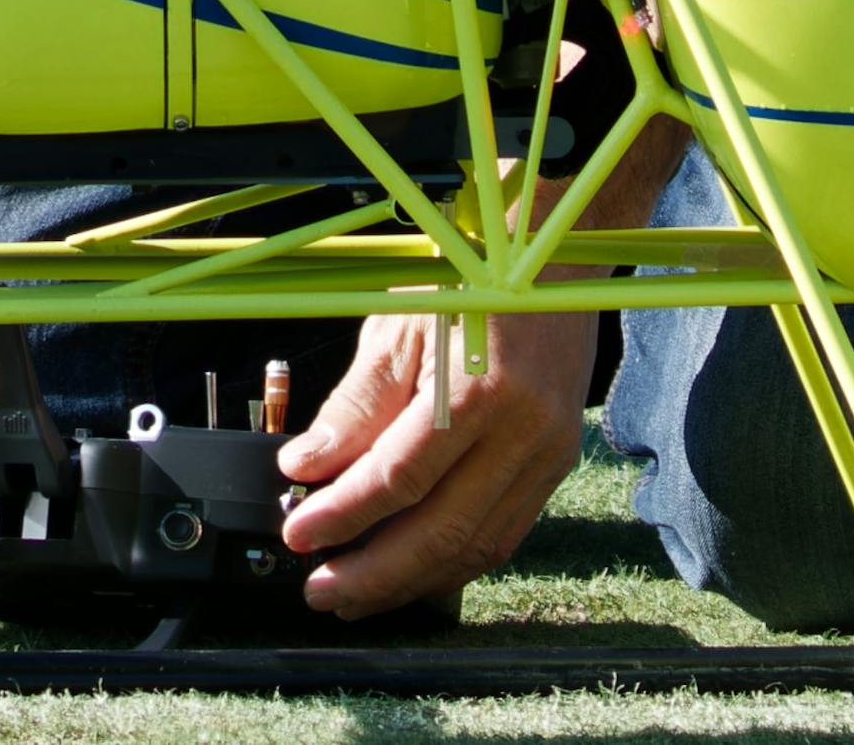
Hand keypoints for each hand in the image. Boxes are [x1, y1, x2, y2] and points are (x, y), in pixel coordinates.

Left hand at [274, 301, 603, 619]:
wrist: (552, 259)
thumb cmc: (470, 278)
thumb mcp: (399, 325)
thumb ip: (356, 406)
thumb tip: (308, 467)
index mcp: (479, 388)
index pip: (399, 478)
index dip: (343, 515)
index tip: (297, 533)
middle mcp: (524, 431)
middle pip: (442, 531)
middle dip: (372, 574)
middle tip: (320, 589)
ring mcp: (549, 454)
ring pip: (476, 548)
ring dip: (410, 582)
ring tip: (355, 593)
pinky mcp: (556, 466)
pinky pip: (503, 534)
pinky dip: (452, 562)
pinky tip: (411, 570)